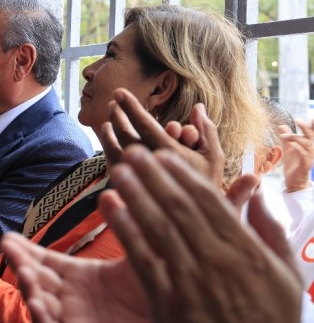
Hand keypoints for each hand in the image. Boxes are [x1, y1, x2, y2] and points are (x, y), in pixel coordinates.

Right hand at [1, 233, 177, 322]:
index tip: (8, 237)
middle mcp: (72, 299)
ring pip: (41, 305)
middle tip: (7, 246)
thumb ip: (126, 223)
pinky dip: (43, 320)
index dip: (25, 250)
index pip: (45, 261)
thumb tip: (109, 191)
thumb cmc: (165, 291)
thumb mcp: (141, 252)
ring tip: (23, 273)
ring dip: (29, 289)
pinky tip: (36, 304)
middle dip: (21, 263)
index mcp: (81, 276)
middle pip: (37, 280)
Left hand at [99, 88, 224, 188]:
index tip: (120, 92)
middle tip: (114, 101)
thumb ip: (207, 132)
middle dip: (119, 116)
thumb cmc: (208, 191)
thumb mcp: (215, 160)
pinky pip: (111, 165)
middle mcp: (147, 168)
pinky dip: (108, 147)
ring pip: (114, 150)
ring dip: (110, 132)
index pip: (144, 126)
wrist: (193, 231)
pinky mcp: (126, 192)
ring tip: (108, 119)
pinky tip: (107, 136)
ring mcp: (134, 180)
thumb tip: (199, 106)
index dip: (131, 107)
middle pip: (125, 135)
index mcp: (168, 155)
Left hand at [102, 145, 302, 322]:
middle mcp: (218, 260)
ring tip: (117, 170)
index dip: (182, 175)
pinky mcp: (169, 304)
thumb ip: (271, 231)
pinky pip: (144, 259)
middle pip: (179, 207)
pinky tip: (111, 208)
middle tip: (132, 153)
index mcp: (245, 250)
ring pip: (159, 227)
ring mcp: (192, 282)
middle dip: (154, 176)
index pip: (209, 201)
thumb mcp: (286, 276)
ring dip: (136, 194)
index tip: (163, 155)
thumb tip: (257, 192)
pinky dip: (126, 230)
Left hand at [280, 118, 313, 192]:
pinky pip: (304, 155)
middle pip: (311, 136)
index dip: (313, 125)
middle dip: (305, 127)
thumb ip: (286, 138)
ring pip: (307, 144)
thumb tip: (281, 125)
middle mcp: (311, 150)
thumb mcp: (289, 149)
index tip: (313, 116)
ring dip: (296, 138)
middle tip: (297, 120)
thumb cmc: (293, 164)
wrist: (294, 181)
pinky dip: (298, 149)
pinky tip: (292, 145)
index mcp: (308, 145)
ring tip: (284, 135)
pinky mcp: (305, 164)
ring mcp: (309, 157)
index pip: (312, 133)